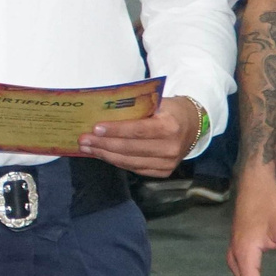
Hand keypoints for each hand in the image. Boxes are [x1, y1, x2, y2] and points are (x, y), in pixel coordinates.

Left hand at [81, 96, 204, 177]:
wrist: (192, 126)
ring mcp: (167, 163)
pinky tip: (102, 154)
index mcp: (170, 126)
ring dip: (105, 155)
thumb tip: (103, 112)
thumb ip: (136, 108)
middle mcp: (170, 148)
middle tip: (83, 140)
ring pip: (129, 161)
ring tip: (87, 148)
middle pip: (129, 148)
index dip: (115, 130)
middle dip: (103, 144)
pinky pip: (134, 168)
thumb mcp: (157, 103)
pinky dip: (116, 161)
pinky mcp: (163, 172)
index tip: (95, 128)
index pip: (138, 130)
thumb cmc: (169, 110)